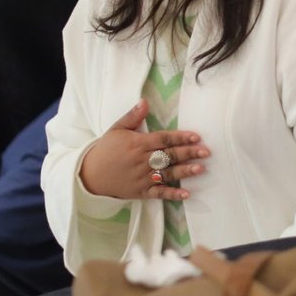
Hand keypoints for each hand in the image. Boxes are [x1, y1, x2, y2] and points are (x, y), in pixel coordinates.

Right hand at [78, 99, 210, 201]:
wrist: (89, 174)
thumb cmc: (105, 149)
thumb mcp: (116, 129)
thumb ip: (133, 116)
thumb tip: (145, 101)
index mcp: (138, 144)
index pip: (163, 139)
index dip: (180, 138)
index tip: (196, 136)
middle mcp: (142, 161)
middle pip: (169, 156)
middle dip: (189, 153)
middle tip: (206, 151)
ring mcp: (142, 177)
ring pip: (167, 174)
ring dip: (184, 171)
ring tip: (201, 168)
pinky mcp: (141, 191)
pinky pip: (159, 193)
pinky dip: (172, 194)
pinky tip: (186, 193)